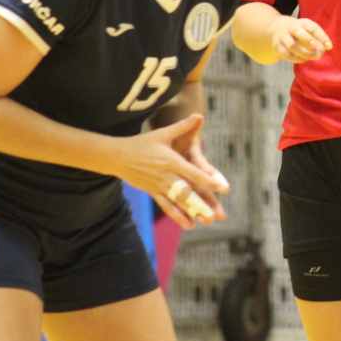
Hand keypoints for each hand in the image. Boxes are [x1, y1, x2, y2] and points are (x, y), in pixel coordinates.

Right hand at [110, 114, 229, 228]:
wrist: (117, 156)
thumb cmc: (143, 143)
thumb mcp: (163, 133)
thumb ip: (182, 126)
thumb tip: (199, 115)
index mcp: (172, 161)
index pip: (193, 173)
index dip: (208, 181)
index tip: (223, 189)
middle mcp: (166, 176)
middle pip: (187, 192)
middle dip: (202, 203)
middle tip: (216, 214)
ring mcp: (158, 186)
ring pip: (177, 202)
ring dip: (192, 212)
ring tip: (206, 221)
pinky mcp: (153, 192)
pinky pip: (166, 206)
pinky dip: (177, 215)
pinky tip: (189, 224)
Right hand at [270, 15, 332, 62]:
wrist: (276, 28)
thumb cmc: (299, 31)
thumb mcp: (308, 28)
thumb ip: (319, 37)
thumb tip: (328, 47)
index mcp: (302, 22)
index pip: (312, 28)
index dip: (322, 37)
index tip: (329, 47)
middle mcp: (291, 28)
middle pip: (300, 34)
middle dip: (311, 43)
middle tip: (320, 52)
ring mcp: (283, 37)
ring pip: (292, 46)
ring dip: (305, 53)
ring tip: (314, 56)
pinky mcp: (277, 46)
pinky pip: (287, 54)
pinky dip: (297, 58)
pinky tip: (304, 59)